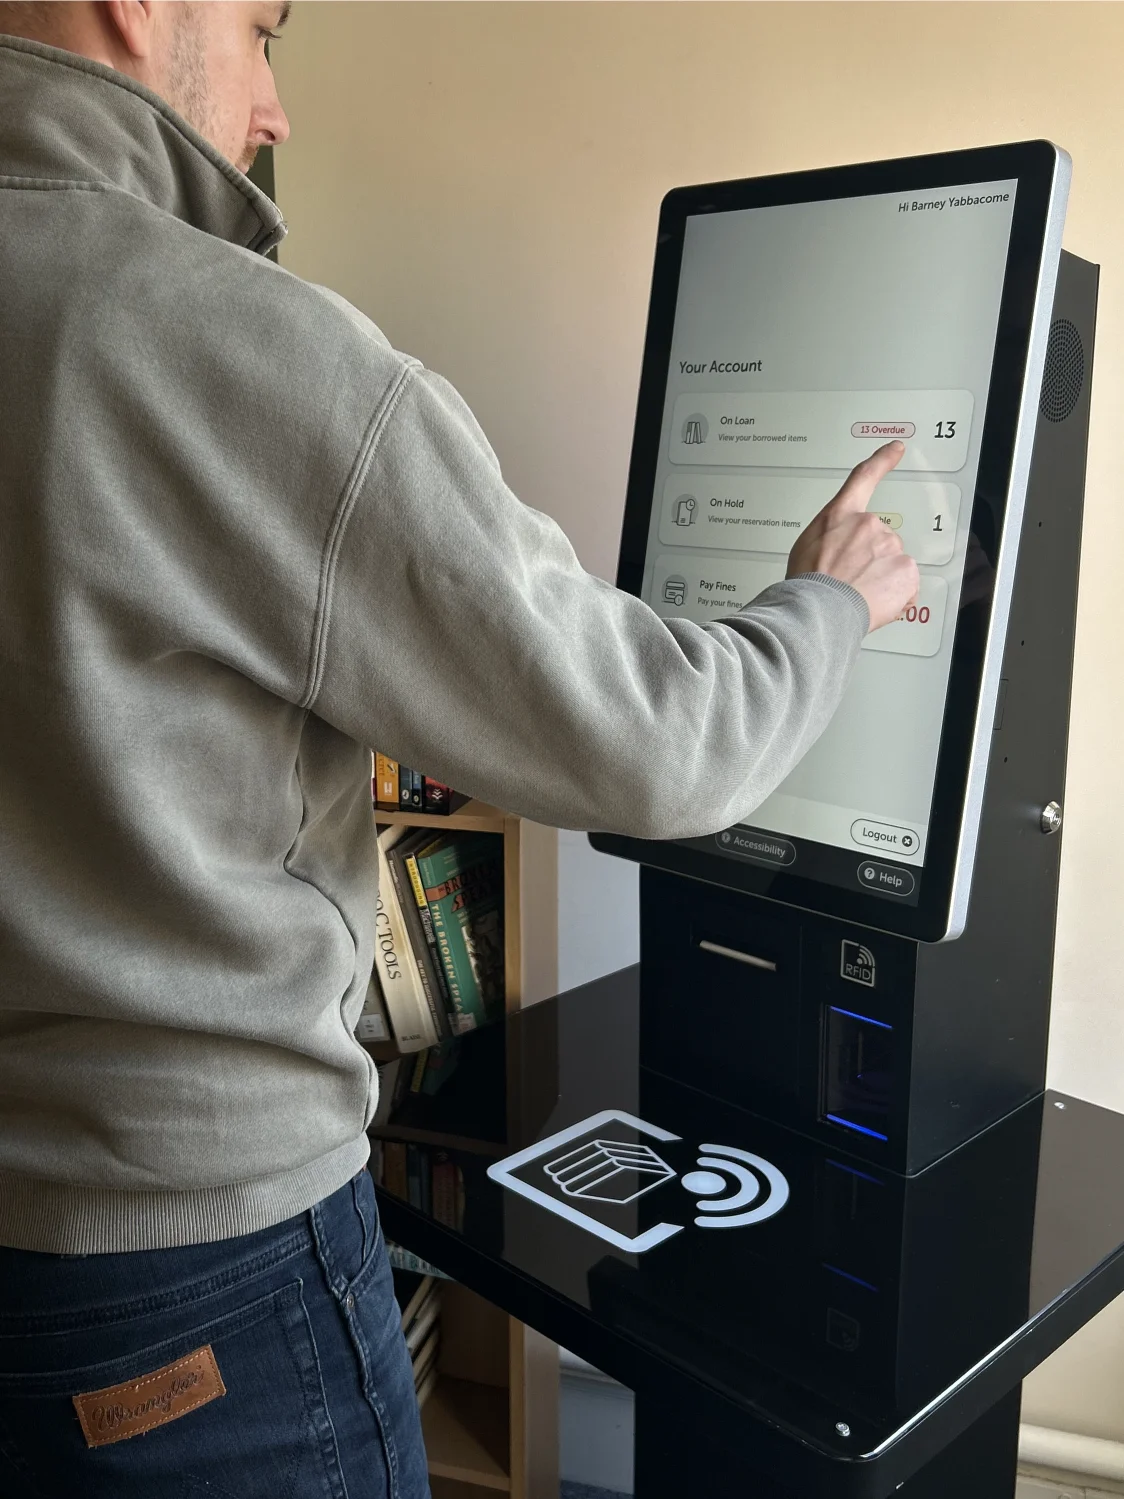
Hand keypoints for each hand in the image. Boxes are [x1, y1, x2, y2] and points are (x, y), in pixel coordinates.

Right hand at [786, 441, 919, 631]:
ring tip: (858, 596)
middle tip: (849, 581)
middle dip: (870, 559)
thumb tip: (843, 551)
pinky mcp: (907, 572)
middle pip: (879, 539)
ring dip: (880, 579)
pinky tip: (874, 604)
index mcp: (841, 515)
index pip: (864, 478)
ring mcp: (891, 548)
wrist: (818, 610)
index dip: (882, 460)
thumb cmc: (806, 583)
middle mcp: (870, 525)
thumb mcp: (806, 547)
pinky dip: (895, 597)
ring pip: (892, 564)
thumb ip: (832, 538)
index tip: (896, 448)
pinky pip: (905, 586)